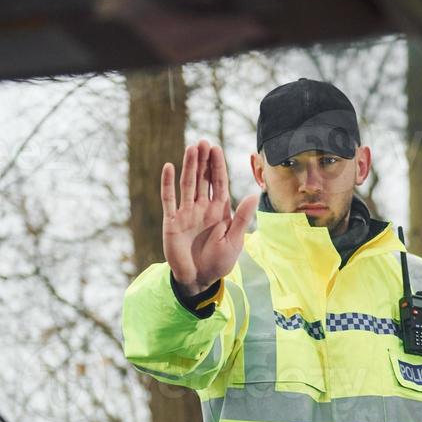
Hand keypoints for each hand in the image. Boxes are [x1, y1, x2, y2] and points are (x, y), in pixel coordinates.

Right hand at [161, 140, 258, 296]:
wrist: (199, 279)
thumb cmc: (219, 262)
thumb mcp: (234, 241)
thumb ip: (241, 217)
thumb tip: (253, 194)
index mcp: (219, 211)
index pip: (218, 183)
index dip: (217, 166)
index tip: (216, 148)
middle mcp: (202, 208)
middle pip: (203, 179)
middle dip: (203, 161)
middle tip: (203, 141)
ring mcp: (186, 213)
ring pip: (187, 184)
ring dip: (189, 166)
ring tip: (191, 148)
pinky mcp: (172, 221)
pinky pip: (169, 199)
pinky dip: (168, 184)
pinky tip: (168, 167)